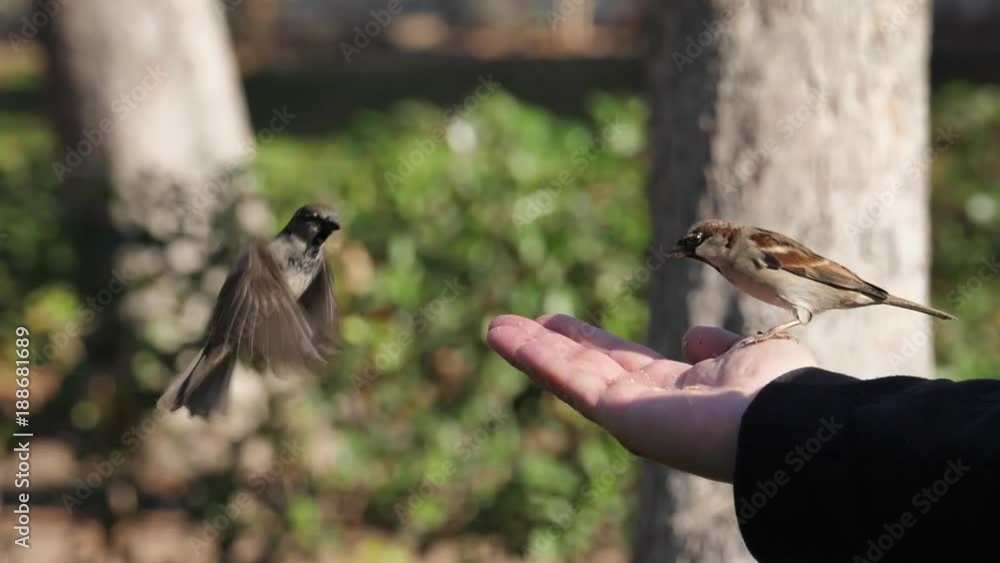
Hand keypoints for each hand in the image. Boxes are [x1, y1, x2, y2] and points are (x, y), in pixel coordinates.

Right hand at [485, 314, 815, 482]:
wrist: (786, 425)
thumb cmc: (782, 393)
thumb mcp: (751, 358)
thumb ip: (719, 351)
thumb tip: (692, 338)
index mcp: (684, 393)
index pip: (626, 363)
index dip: (593, 343)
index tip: (564, 324)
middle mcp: (652, 407)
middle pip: (590, 370)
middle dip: (555, 347)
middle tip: (520, 325)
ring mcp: (631, 414)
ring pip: (570, 376)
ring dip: (532, 351)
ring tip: (497, 327)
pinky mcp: (617, 415)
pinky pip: (567, 380)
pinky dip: (533, 356)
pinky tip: (503, 334)